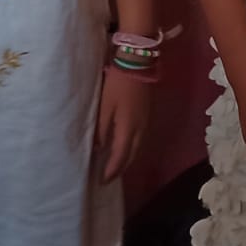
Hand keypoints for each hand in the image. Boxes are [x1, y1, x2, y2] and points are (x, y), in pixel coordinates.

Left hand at [95, 68, 152, 182]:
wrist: (137, 63)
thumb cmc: (117, 84)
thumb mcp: (104, 107)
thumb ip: (101, 130)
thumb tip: (98, 148)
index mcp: (128, 129)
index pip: (120, 157)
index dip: (111, 171)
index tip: (102, 181)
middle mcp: (140, 130)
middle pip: (131, 156)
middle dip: (120, 168)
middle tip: (108, 177)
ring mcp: (146, 122)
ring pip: (137, 148)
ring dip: (127, 159)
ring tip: (116, 166)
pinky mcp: (147, 115)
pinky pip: (140, 139)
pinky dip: (132, 148)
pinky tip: (125, 146)